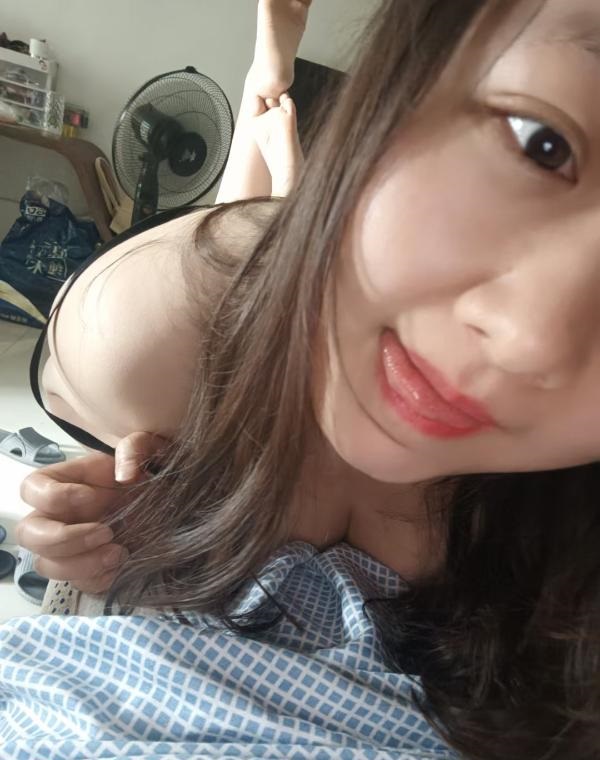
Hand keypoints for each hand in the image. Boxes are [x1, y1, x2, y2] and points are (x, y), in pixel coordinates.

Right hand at [16, 432, 167, 593]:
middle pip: (28, 534)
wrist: (168, 503)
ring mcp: (68, 546)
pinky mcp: (86, 569)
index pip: (32, 489)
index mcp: (64, 482)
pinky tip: (121, 566)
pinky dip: (98, 579)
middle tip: (105, 532)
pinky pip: (78, 584)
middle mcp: (58, 516)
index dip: (55, 497)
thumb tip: (125, 473)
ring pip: (46, 565)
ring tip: (119, 553)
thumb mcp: (148, 450)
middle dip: (62, 539)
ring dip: (80, 565)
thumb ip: (136, 448)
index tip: (93, 496)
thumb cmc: (147, 473)